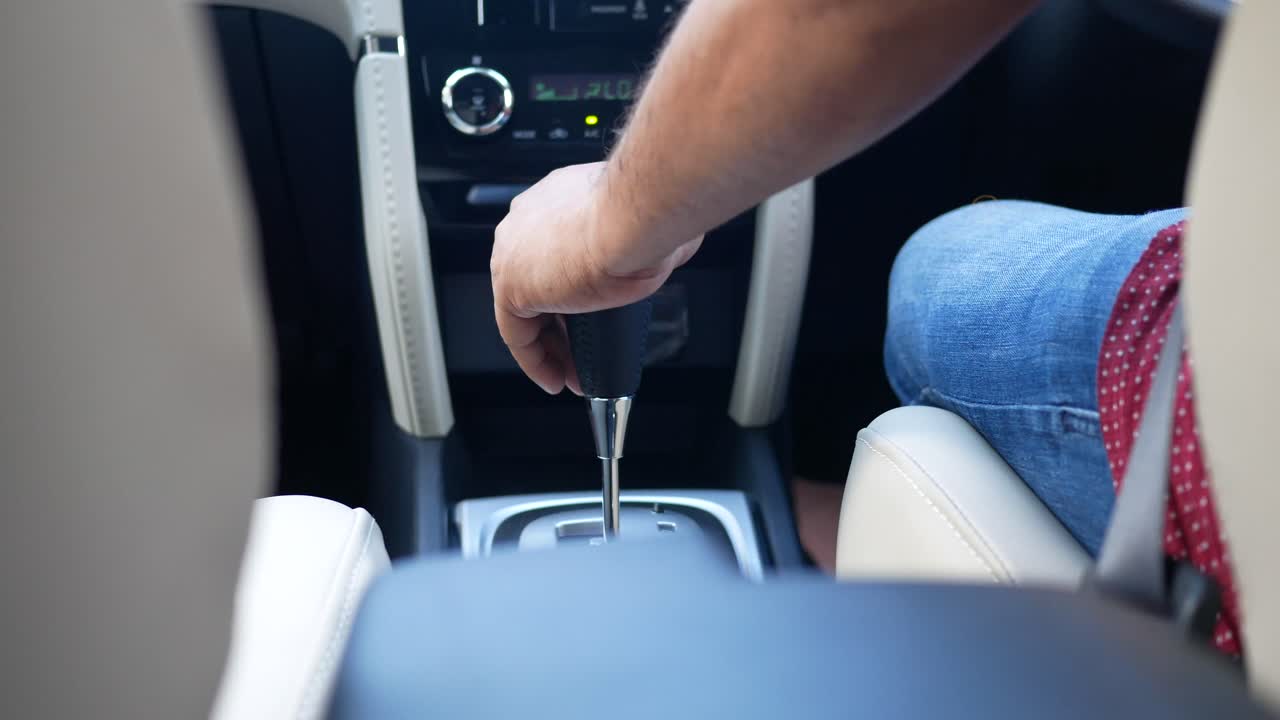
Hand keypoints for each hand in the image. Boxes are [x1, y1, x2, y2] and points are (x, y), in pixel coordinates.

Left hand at [491, 162, 701, 393]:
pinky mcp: (511, 285)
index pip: (555, 252)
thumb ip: (646, 242)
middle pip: (538, 284)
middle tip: (582, 354)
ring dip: (550, 348)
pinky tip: (556, 378)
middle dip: (561, 326)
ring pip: (526, 311)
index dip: (573, 292)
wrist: (633, 219)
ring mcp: (513, 251)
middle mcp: (528, 219)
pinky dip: (536, 361)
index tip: (590, 315)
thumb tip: (669, 253)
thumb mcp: (646, 231)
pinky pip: (516, 334)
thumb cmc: (646, 216)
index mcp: (558, 198)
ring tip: (574, 374)